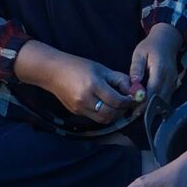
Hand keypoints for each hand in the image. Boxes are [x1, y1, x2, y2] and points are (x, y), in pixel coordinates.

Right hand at [20, 43, 137, 124]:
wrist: (53, 72)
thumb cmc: (78, 66)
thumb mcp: (101, 69)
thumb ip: (119, 79)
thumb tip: (134, 90)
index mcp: (93, 85)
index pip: (117, 100)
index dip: (128, 101)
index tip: (133, 97)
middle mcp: (86, 99)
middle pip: (111, 113)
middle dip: (123, 110)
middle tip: (127, 104)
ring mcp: (79, 108)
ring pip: (104, 119)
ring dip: (114, 115)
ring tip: (118, 106)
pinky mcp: (76, 112)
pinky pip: (95, 118)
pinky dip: (104, 115)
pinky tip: (106, 106)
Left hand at [128, 22, 184, 106]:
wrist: (167, 41)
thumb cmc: (151, 46)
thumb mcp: (139, 54)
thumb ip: (136, 69)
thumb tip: (133, 84)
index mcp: (160, 69)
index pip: (153, 90)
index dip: (144, 101)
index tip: (134, 109)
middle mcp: (170, 77)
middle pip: (160, 98)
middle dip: (147, 108)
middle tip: (134, 114)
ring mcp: (174, 81)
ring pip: (164, 100)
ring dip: (153, 107)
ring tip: (139, 111)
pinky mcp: (174, 84)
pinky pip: (167, 98)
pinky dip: (158, 104)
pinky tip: (148, 106)